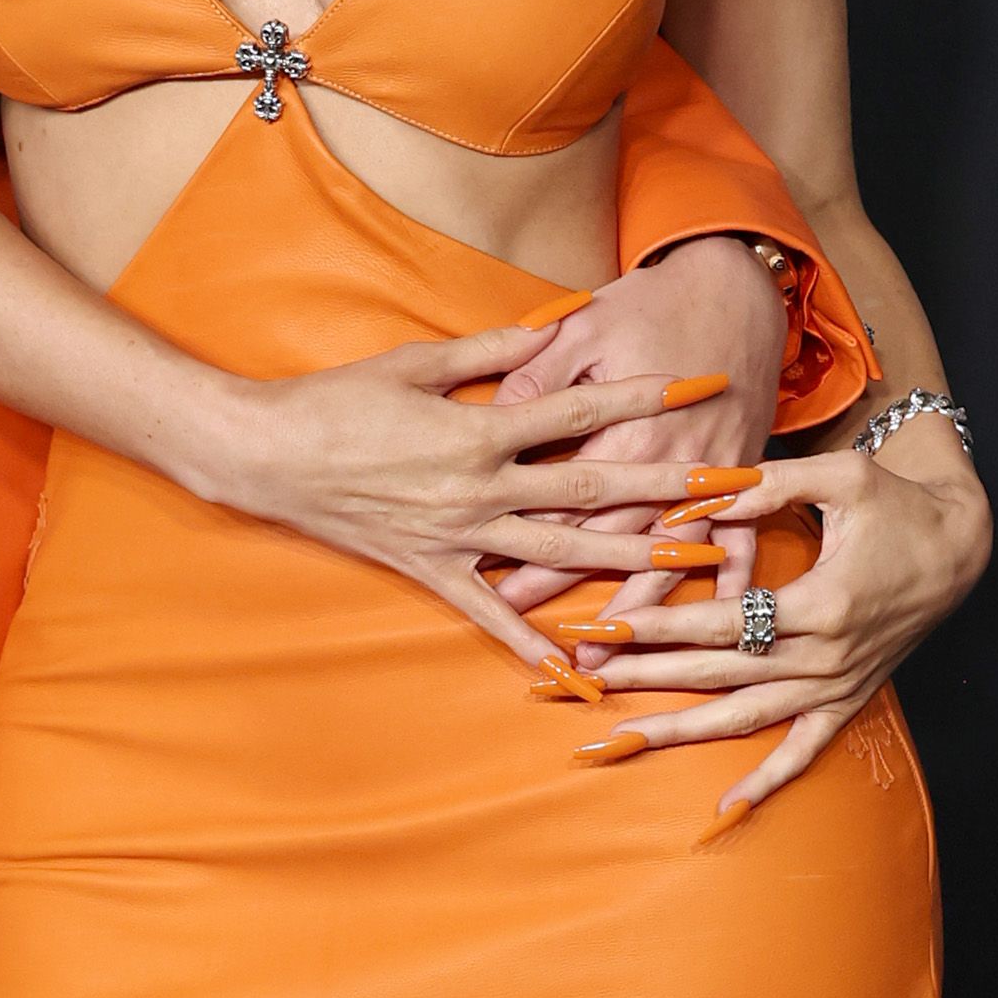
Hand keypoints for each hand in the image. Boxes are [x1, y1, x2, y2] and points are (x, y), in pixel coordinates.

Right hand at [211, 331, 738, 669]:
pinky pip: (490, 614)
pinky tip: (576, 670)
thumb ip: (492, 353)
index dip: (645, 394)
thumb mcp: (416, 363)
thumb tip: (555, 327)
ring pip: (561, 552)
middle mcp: (479, 488)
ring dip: (631, 559)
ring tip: (693, 562)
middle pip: (593, 487)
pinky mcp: (431, 570)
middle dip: (668, 486)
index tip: (702, 383)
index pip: (581, 409)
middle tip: (732, 487)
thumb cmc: (336, 400)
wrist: (265, 455)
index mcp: (480, 429)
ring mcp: (458, 535)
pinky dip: (532, 644)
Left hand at [482, 232, 790, 616]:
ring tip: (604, 658)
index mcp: (619, 429)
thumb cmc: (653, 303)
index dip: (521, 539)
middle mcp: (662, 462)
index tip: (485, 580)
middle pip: (602, 538)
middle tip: (520, 634)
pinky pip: (742, 544)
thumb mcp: (583, 326)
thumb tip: (489, 413)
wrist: (736, 287)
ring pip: (664, 557)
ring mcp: (706, 475)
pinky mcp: (739, 478)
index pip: (560, 498)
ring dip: (634, 611)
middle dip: (560, 589)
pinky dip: (727, 588)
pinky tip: (711, 631)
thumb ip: (534, 373)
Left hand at [565, 427, 990, 824]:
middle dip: (646, 676)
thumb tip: (694, 499)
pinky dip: (767, 782)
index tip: (602, 628)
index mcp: (822, 604)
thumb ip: (766, 485)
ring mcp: (838, 686)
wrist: (962, 546)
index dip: (658, 627)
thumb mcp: (840, 477)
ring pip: (746, 719)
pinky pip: (804, 752)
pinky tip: (723, 809)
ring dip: (679, 731)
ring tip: (615, 740)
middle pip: (720, 674)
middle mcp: (827, 657)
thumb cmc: (898, 504)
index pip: (722, 623)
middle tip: (584, 679)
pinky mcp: (848, 701)